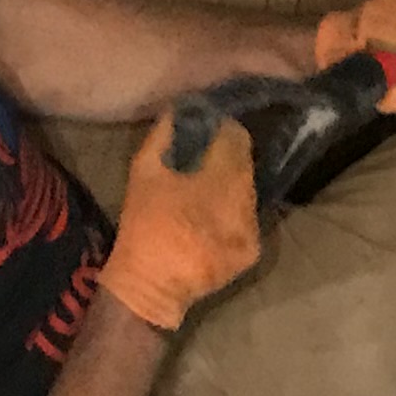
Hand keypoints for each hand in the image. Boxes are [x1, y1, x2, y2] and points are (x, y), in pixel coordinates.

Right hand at [100, 111, 260, 331]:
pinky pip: (248, 221)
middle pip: (245, 166)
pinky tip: (214, 219)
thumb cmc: (144, 225)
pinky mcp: (251, 252)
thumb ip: (163, 136)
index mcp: (221, 177)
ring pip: (249, 194)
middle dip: (228, 159)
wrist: (149, 284)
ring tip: (209, 190)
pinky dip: (235, 215)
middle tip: (206, 161)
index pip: (237, 139)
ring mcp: (251, 229)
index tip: (210, 130)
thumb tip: (176, 112)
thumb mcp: (144, 172)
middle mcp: (245, 201)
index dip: (224, 130)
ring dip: (232, 187)